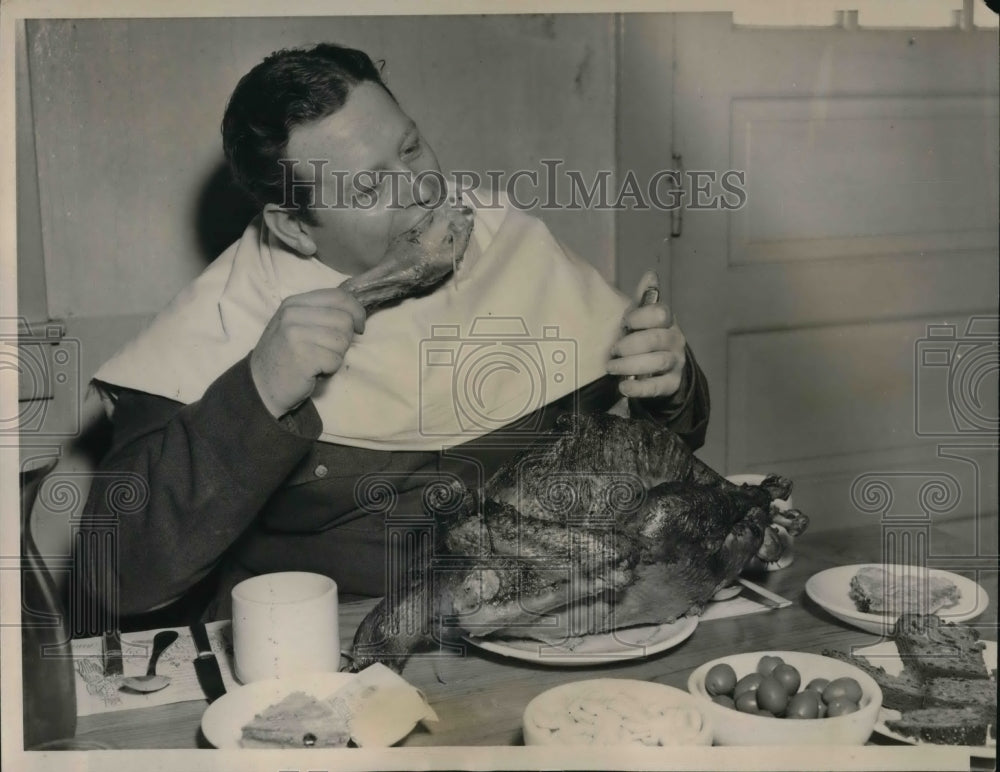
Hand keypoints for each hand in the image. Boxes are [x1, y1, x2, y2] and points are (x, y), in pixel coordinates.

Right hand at [250, 288, 365, 417]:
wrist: (261, 386)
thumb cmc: (284, 356)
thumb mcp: (295, 325)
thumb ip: (320, 314)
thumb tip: (356, 315)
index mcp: (293, 303)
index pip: (338, 296)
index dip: (356, 311)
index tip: (359, 327)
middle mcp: (293, 315)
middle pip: (344, 320)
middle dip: (344, 339)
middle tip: (327, 351)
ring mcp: (295, 335)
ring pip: (342, 340)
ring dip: (336, 355)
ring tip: (318, 360)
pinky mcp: (302, 357)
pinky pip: (335, 360)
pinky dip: (330, 369)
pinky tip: (315, 371)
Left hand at [607, 270, 686, 398]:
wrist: (663, 371)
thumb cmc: (646, 338)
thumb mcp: (643, 319)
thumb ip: (644, 299)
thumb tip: (651, 274)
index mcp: (667, 321)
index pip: (660, 313)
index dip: (640, 317)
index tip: (624, 323)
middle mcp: (675, 340)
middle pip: (657, 339)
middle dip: (631, 344)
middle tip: (613, 351)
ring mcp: (675, 362)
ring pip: (658, 362)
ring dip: (631, 365)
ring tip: (611, 368)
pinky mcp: (672, 384)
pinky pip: (658, 387)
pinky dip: (639, 388)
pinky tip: (623, 387)